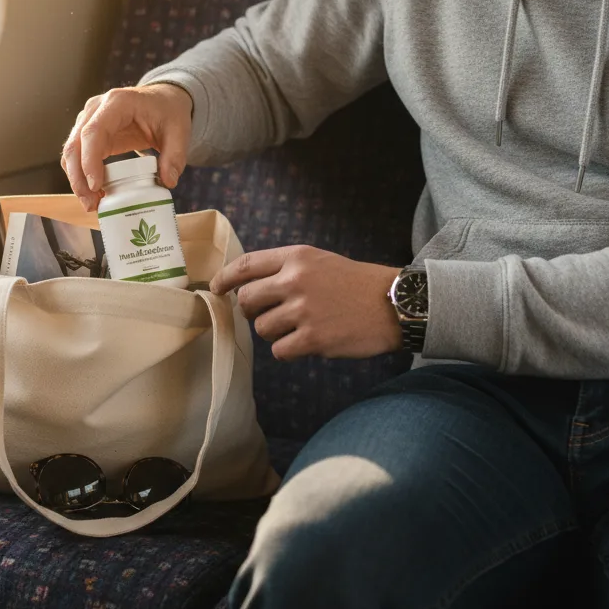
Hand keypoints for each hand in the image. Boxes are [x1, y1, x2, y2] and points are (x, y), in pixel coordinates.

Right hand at [61, 84, 192, 211]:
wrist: (162, 101)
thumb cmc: (168, 111)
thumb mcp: (179, 130)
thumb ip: (175, 156)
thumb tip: (167, 182)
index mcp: (118, 103)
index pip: (93, 131)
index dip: (89, 160)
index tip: (96, 186)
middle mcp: (96, 109)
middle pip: (75, 144)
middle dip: (78, 178)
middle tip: (91, 204)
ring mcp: (89, 120)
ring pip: (71, 152)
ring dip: (77, 180)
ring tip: (92, 204)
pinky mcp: (89, 134)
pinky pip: (78, 156)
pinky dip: (81, 176)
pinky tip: (95, 194)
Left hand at [210, 246, 403, 360]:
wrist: (393, 304)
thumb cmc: (353, 283)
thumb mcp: (318, 260)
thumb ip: (284, 269)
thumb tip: (244, 286)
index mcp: (296, 257)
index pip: (245, 265)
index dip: (224, 278)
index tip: (216, 289)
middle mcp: (295, 280)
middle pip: (246, 300)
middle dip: (249, 311)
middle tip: (265, 315)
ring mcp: (304, 310)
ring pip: (261, 328)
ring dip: (274, 332)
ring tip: (298, 327)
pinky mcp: (314, 338)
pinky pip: (279, 350)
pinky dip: (288, 350)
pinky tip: (306, 343)